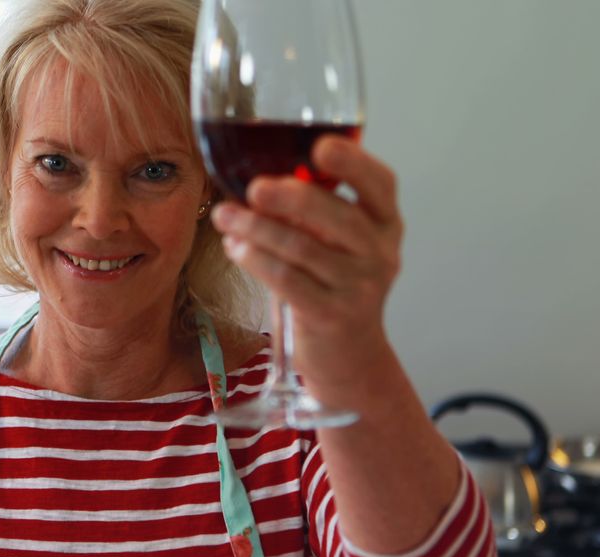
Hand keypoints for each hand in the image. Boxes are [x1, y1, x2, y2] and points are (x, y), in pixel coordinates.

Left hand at [210, 136, 403, 389]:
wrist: (347, 356)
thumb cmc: (331, 285)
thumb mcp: (335, 242)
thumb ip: (313, 210)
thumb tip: (256, 176)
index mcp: (384, 223)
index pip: (381, 183)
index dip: (354, 162)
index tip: (321, 147)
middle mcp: (379, 252)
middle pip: (337, 215)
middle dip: (290, 197)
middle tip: (253, 188)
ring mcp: (358, 287)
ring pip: (302, 248)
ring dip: (256, 228)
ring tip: (225, 216)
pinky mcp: (331, 315)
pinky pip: (287, 280)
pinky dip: (255, 259)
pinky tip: (234, 247)